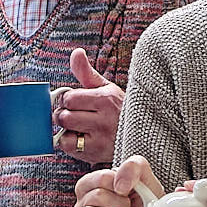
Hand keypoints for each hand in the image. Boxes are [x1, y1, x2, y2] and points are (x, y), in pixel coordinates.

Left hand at [53, 47, 122, 163]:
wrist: (143, 134)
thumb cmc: (119, 109)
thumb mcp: (106, 88)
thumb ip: (87, 72)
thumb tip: (76, 52)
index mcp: (105, 99)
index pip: (69, 98)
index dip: (68, 100)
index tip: (75, 103)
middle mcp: (103, 119)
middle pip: (64, 116)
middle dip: (64, 115)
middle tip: (75, 116)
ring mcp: (100, 139)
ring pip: (64, 132)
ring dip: (67, 130)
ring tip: (79, 127)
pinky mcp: (96, 154)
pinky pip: (69, 147)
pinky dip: (70, 144)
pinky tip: (82, 139)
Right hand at [73, 154, 162, 206]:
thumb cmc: (144, 195)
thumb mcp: (142, 172)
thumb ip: (131, 166)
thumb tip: (120, 187)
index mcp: (88, 185)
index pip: (97, 179)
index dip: (116, 183)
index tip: (125, 188)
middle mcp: (83, 204)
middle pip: (95, 197)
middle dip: (118, 200)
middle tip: (127, 203)